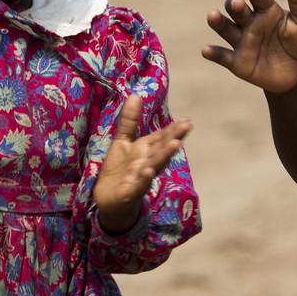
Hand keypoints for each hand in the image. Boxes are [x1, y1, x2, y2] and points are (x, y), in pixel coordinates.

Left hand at [91, 93, 192, 216]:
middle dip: (173, 139)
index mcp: (146, 151)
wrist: (109, 201)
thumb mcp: (122, 142)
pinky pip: (137, 186)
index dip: (173, 129)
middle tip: (187, 127)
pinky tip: (147, 172)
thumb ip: (130, 121)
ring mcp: (140, 179)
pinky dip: (143, 179)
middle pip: (161, 150)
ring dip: (163, 156)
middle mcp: (147, 164)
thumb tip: (136, 95)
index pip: (162, 138)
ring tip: (174, 145)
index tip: (187, 120)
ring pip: (154, 166)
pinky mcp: (129, 193)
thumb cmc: (120, 170)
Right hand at [201, 0, 296, 92]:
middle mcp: (249, 22)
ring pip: (225, 28)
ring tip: (213, 16)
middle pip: (236, 9)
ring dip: (218, 22)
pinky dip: (214, 53)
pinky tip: (206, 50)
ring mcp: (241, 41)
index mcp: (266, 10)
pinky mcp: (237, 61)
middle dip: (235, 5)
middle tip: (238, 4)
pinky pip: (223, 56)